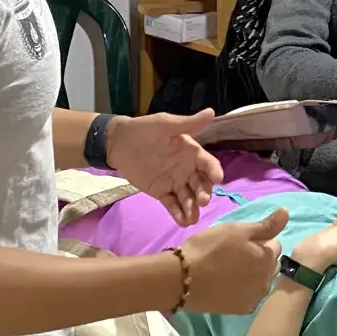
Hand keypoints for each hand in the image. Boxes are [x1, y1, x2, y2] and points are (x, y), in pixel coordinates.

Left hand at [109, 112, 223, 225]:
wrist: (118, 143)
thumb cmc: (144, 129)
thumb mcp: (166, 124)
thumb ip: (188, 124)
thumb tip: (211, 112)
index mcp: (192, 152)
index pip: (208, 163)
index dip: (214, 170)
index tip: (218, 179)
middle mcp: (187, 169)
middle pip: (200, 184)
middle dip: (203, 193)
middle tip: (202, 201)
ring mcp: (175, 182)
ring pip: (188, 197)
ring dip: (192, 208)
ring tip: (193, 218)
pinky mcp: (161, 192)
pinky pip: (172, 204)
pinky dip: (178, 213)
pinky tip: (183, 222)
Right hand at [178, 208, 288, 312]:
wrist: (182, 279)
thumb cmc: (209, 249)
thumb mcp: (237, 230)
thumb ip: (266, 225)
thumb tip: (287, 212)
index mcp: (268, 257)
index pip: (275, 245)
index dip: (259, 241)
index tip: (241, 243)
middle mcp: (268, 279)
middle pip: (270, 265)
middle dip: (260, 259)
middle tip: (235, 256)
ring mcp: (256, 297)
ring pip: (262, 281)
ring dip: (254, 275)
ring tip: (231, 271)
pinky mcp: (243, 310)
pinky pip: (251, 296)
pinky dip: (244, 291)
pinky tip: (229, 286)